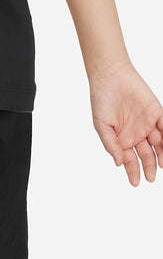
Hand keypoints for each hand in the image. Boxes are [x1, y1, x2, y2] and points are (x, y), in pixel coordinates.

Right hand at [89, 61, 162, 185]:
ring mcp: (148, 124)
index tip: (136, 183)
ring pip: (160, 145)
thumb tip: (118, 163)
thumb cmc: (102, 98)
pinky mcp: (158, 113)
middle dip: (150, 167)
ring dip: (162, 156)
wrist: (111, 75)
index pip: (130, 159)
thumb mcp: (101, 124)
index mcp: (122, 138)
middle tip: (151, 177)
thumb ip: (110, 144)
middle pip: (147, 155)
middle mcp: (136, 133)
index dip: (133, 171)